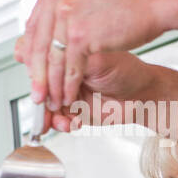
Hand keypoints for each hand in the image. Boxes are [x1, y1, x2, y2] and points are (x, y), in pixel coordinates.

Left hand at [14, 0, 167, 111]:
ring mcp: (68, 15)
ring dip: (52, 85)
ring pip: (53, 59)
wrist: (160, 0)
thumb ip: (62, 9)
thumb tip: (37, 30)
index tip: (32, 70)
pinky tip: (69, 96)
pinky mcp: (81, 34)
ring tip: (52, 100)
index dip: (32, 53)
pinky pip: (70, 67)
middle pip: (38, 45)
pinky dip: (69, 86)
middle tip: (37, 94)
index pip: (34, 26)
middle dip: (37, 74)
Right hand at [46, 51, 161, 133]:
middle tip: (45, 105)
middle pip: (36, 84)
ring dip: (48, 116)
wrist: (142, 97)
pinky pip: (54, 119)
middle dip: (39, 98)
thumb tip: (48, 61)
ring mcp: (64, 92)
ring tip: (62, 120)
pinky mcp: (69, 110)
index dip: (35, 74)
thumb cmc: (127, 72)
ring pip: (42, 106)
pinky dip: (60, 124)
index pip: (39, 60)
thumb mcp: (97, 60)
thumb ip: (71, 60)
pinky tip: (71, 122)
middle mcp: (63, 72)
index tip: (40, 84)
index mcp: (67, 52)